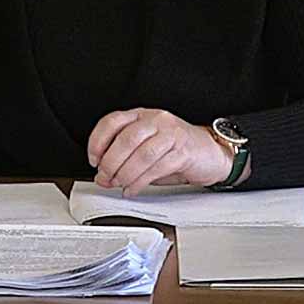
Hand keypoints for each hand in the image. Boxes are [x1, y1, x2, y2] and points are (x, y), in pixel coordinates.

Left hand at [87, 108, 234, 196]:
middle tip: (106, 177)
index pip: (112, 121)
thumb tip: (102, 176)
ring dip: (125, 173)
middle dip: (111, 162)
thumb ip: (124, 159)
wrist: (210, 153)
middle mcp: (156, 120)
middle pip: (126, 139)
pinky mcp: (183, 151)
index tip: (93, 159)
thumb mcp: (145, 148)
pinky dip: (140, 182)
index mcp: (142, 115)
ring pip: (142, 154)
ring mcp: (171, 134)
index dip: (98, 141)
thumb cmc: (175, 150)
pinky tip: (133, 189)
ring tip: (119, 184)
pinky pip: (157, 167)